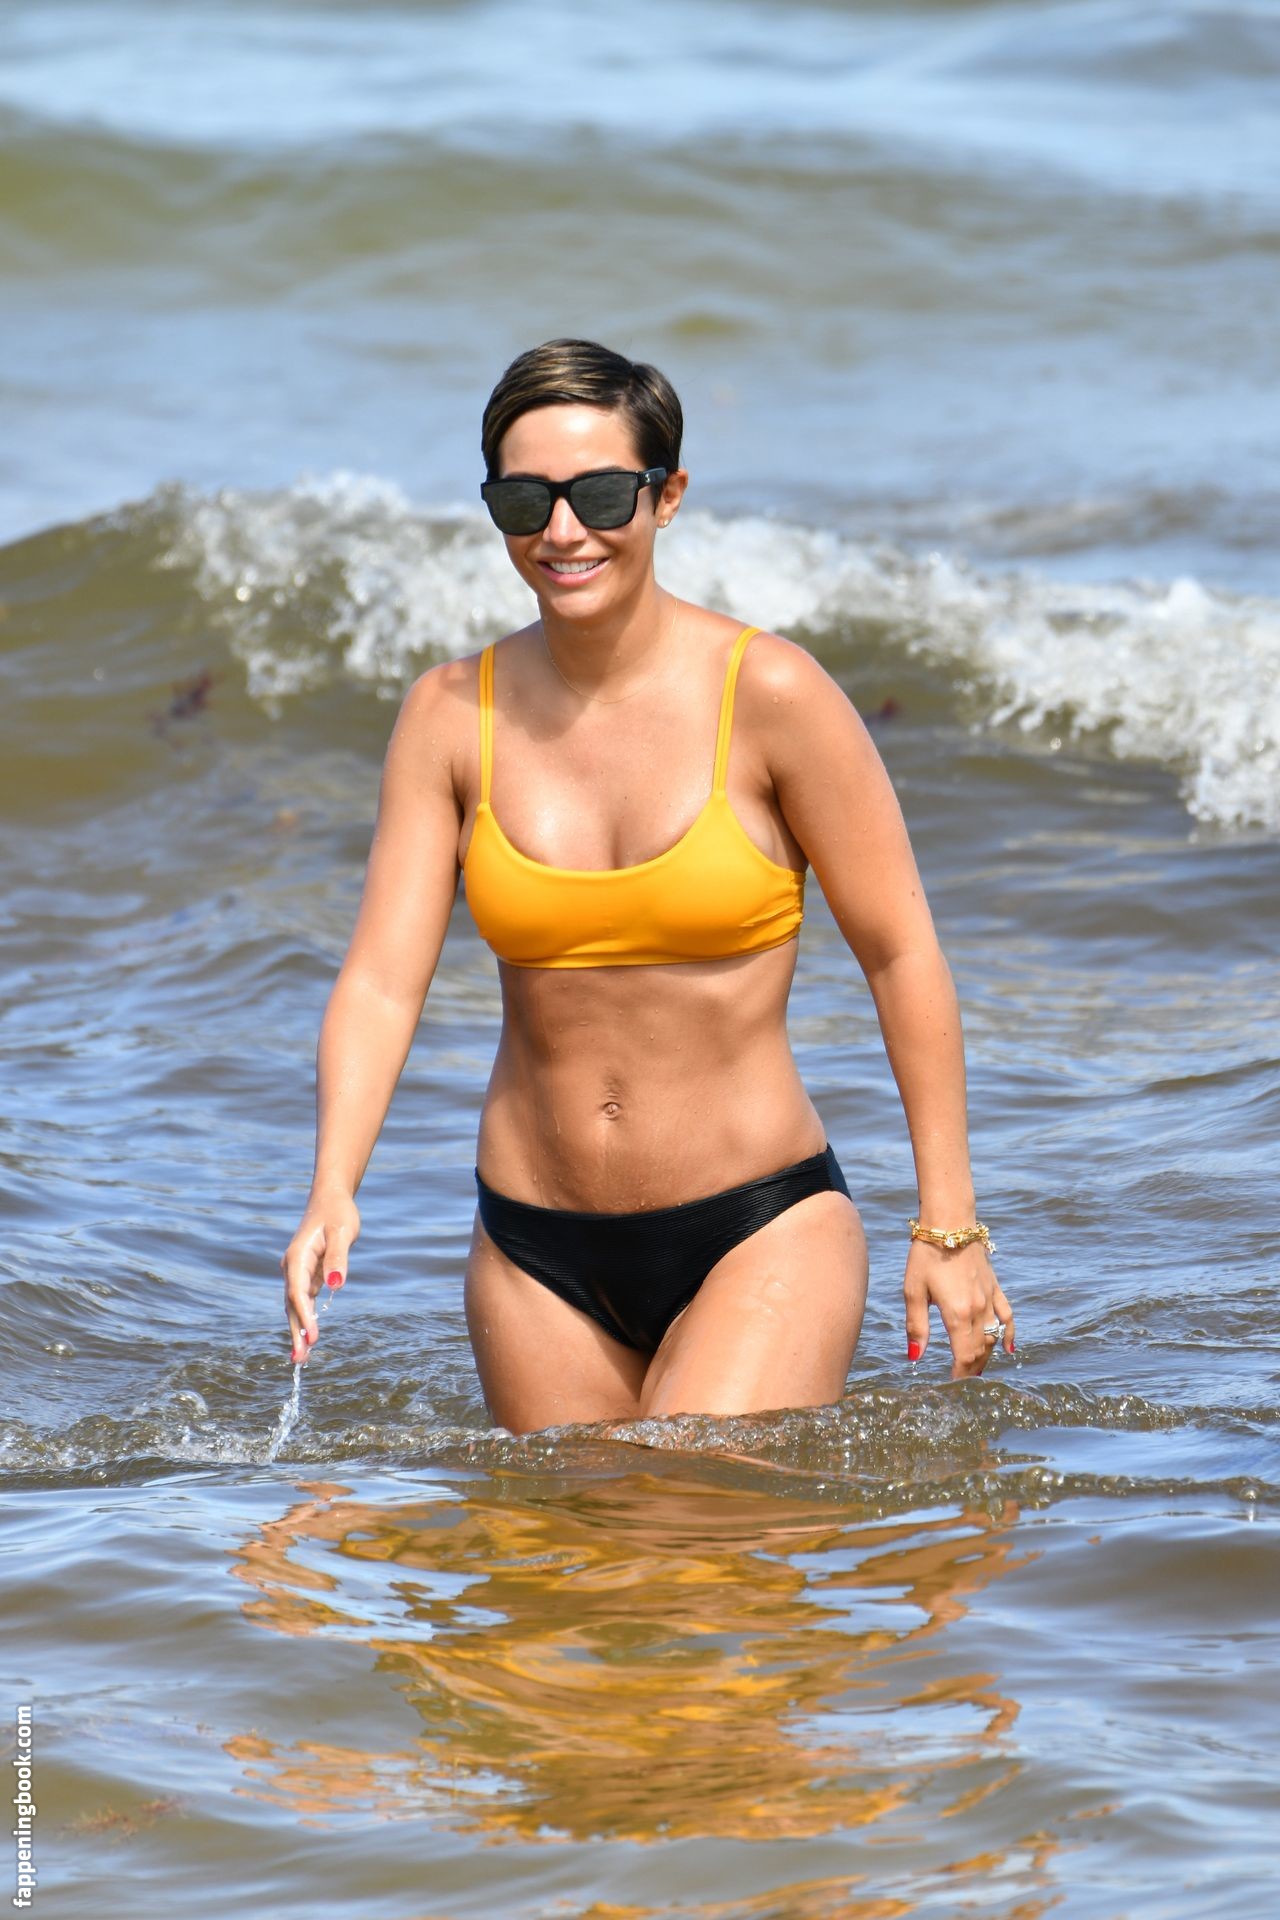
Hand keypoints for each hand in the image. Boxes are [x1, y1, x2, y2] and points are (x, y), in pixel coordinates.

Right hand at [280, 1187, 359, 1364]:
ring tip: (301, 1357)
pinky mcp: (307, 1275)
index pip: (298, 1293)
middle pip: (292, 1305)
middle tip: (299, 1359)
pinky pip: (304, 1301)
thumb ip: (338, 1258)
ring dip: (299, 1329)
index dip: (304, 1316)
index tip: (312, 1337)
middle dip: (296, 1332)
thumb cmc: (338, 1214)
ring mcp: (298, 1272)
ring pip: (296, 1306)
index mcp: (297, 1257)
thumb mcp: (343, 1232)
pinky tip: (309, 1337)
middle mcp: (293, 1267)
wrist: (331, 1199)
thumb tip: (335, 1285)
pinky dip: (305, 1319)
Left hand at [903, 1238, 1014, 1377]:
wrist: (949, 1223)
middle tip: (962, 1384)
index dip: (959, 1376)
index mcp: (958, 1314)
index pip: (963, 1356)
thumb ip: (916, 1326)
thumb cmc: (925, 1256)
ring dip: (986, 1357)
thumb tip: (915, 1357)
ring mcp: (990, 1299)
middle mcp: (979, 1310)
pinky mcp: (995, 1287)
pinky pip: (1007, 1316)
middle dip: (971, 1370)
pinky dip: (1009, 1334)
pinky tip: (1009, 1349)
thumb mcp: (913, 1291)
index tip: (952, 1387)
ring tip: (976, 1371)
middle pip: (979, 1350)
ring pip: (993, 1337)